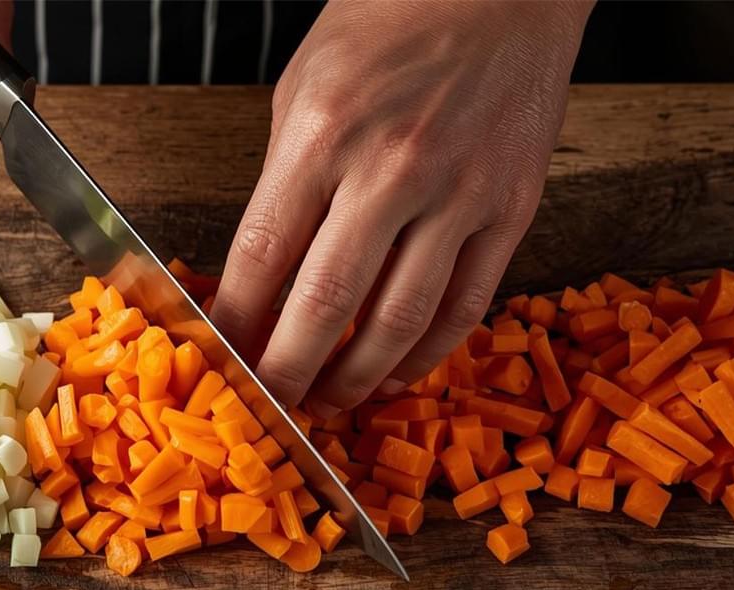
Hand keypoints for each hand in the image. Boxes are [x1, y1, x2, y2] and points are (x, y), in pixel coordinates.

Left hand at [209, 0, 591, 417]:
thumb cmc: (387, 28)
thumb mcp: (303, 90)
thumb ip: (283, 184)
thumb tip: (258, 279)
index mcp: (322, 133)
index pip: (263, 257)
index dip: (237, 324)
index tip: (222, 361)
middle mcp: (391, 168)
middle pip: (325, 304)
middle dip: (288, 372)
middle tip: (271, 407)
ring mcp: (459, 193)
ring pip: (399, 320)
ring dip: (357, 377)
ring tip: (330, 402)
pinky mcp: (511, 209)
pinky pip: (465, 305)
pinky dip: (427, 353)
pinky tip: (397, 373)